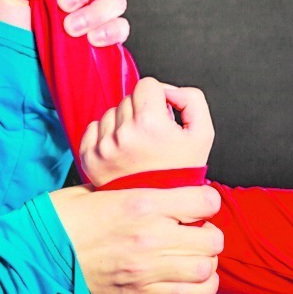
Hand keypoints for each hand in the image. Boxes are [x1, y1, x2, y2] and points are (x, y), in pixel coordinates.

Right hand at [51, 184, 223, 293]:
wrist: (40, 252)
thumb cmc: (68, 216)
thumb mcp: (105, 187)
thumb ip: (140, 187)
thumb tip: (166, 186)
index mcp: (144, 202)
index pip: (205, 201)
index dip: (208, 200)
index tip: (200, 202)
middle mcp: (151, 235)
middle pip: (212, 238)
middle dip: (210, 233)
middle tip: (197, 230)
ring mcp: (147, 267)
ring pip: (205, 268)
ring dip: (205, 261)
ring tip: (194, 254)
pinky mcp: (140, 291)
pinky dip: (200, 288)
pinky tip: (195, 278)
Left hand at [80, 77, 214, 186]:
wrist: (161, 208)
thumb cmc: (182, 172)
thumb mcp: (203, 133)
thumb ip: (192, 99)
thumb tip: (169, 91)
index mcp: (149, 123)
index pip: (147, 84)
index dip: (159, 97)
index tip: (163, 116)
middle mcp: (122, 133)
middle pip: (128, 98)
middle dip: (142, 111)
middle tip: (152, 136)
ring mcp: (103, 147)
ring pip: (111, 113)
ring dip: (124, 124)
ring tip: (138, 147)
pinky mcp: (89, 158)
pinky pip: (93, 129)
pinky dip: (106, 136)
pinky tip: (122, 152)